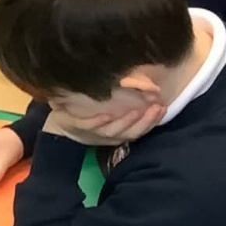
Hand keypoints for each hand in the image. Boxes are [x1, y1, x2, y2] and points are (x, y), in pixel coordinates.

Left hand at [44, 101, 165, 147]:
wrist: (61, 123)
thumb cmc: (90, 115)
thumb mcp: (112, 110)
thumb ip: (128, 103)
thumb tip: (149, 90)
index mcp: (119, 132)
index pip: (140, 129)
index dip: (153, 121)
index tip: (164, 107)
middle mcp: (109, 135)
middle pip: (130, 132)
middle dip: (145, 121)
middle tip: (157, 108)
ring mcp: (94, 132)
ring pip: (113, 131)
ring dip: (126, 122)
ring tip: (136, 112)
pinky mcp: (78, 127)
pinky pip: (89, 126)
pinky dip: (98, 122)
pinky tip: (106, 115)